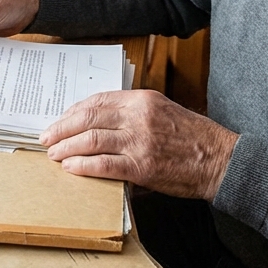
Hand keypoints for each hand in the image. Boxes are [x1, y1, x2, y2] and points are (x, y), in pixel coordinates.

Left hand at [41, 90, 237, 200]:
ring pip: (90, 139)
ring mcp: (139, 141)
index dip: (73, 111)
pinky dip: (82, 165)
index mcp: (143, 100)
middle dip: (62, 128)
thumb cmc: (194, 138)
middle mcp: (138, 116)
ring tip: (54, 154)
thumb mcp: (164, 113)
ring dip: (66, 147)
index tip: (60, 119)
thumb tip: (100, 127)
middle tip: (46, 138)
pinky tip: (70, 167)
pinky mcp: (142, 166)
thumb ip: (133, 115)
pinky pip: (103, 164)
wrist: (220, 160)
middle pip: (88, 117)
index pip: (97, 100)